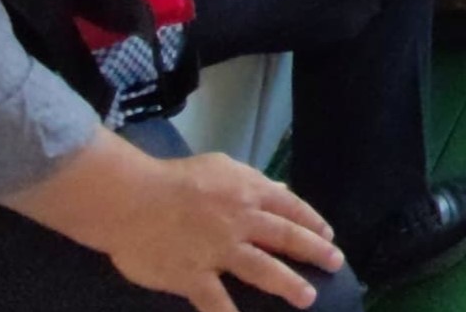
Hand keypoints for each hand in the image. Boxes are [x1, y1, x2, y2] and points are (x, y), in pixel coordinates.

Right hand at [108, 151, 341, 311]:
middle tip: (335, 264)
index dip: (312, 223)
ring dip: (288, 284)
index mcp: (247, 192)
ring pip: (262, 269)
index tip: (328, 236)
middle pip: (285, 238)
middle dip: (314, 252)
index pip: (290, 207)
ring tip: (308, 297)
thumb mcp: (220, 167)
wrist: (129, 199)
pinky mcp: (193, 276)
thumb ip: (252, 181)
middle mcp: (239, 221)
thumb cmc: (173, 179)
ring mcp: (217, 251)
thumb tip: (282, 190)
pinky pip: (216, 302)